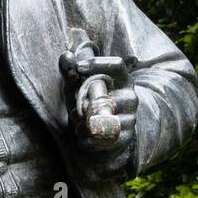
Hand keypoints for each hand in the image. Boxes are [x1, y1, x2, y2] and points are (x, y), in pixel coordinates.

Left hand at [59, 41, 138, 165]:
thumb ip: (71, 74)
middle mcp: (130, 97)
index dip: (98, 64)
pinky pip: (102, 139)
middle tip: (76, 113)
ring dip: (82, 127)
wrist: (106, 137)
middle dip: (82, 107)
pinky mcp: (126, 137)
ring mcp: (131, 117)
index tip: (79, 67)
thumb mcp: (79, 90)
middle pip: (101, 97)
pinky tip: (83, 140)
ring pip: (100, 120)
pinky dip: (86, 141)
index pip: (117, 65)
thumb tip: (66, 56)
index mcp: (123, 81)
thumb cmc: (90, 107)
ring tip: (79, 128)